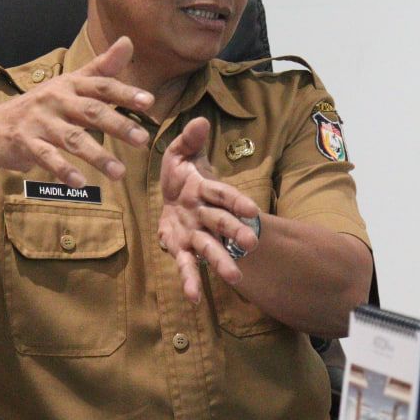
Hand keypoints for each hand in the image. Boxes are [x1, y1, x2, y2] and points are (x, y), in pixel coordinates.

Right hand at [0, 36, 153, 187]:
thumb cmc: (43, 105)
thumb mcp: (71, 83)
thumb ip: (102, 67)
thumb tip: (128, 41)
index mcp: (70, 85)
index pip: (101, 86)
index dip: (125, 93)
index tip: (149, 102)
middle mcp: (56, 100)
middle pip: (91, 111)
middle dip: (118, 125)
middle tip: (142, 139)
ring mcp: (40, 122)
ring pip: (72, 138)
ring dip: (97, 155)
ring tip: (120, 173)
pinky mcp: (25, 143)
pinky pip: (46, 157)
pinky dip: (63, 170)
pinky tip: (80, 183)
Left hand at [157, 116, 260, 302]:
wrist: (168, 198)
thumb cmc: (180, 175)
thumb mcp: (179, 154)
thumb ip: (189, 141)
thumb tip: (199, 120)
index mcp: (205, 191)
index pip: (223, 194)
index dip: (236, 200)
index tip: (251, 209)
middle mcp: (205, 215)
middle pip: (222, 224)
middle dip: (236, 233)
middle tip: (251, 243)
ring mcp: (195, 234)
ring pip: (211, 249)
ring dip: (222, 262)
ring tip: (234, 278)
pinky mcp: (182, 249)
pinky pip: (187, 267)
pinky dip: (190, 282)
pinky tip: (193, 299)